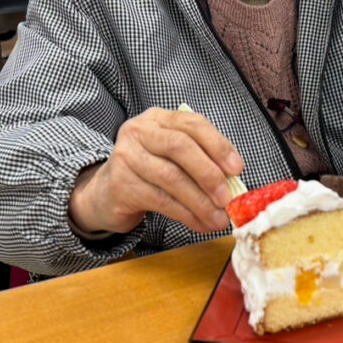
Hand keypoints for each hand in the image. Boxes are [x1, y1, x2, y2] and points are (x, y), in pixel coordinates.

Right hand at [68, 107, 243, 234]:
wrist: (105, 194)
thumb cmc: (147, 173)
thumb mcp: (171, 157)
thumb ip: (199, 162)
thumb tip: (233, 183)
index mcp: (158, 119)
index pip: (193, 124)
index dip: (218, 145)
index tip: (237, 169)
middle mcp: (139, 131)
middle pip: (180, 147)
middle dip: (209, 174)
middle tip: (228, 198)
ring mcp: (126, 157)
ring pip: (171, 177)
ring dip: (200, 201)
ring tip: (218, 218)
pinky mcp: (121, 185)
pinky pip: (160, 200)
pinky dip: (186, 214)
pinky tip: (199, 223)